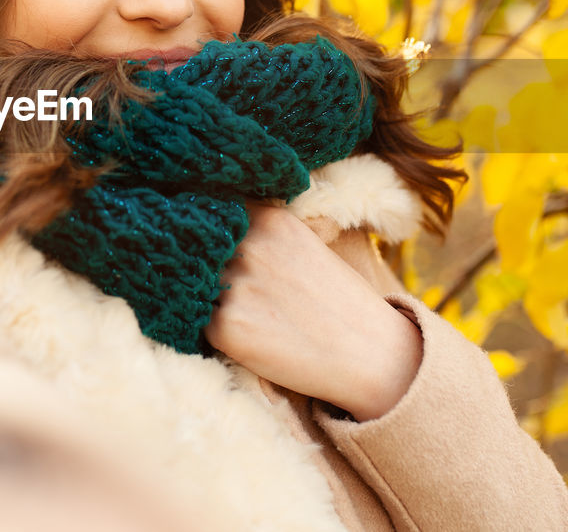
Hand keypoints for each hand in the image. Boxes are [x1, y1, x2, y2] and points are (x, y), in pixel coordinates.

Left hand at [204, 202, 423, 420]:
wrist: (370, 355)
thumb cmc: (338, 300)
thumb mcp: (302, 245)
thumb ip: (260, 232)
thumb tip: (207, 227)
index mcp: (270, 221)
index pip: (215, 211)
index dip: (211, 228)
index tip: (211, 240)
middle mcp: (251, 247)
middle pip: (200, 248)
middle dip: (207, 265)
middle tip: (236, 288)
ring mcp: (236, 287)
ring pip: (197, 285)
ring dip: (209, 298)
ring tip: (248, 314)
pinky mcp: (226, 327)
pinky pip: (198, 321)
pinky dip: (214, 329)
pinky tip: (248, 336)